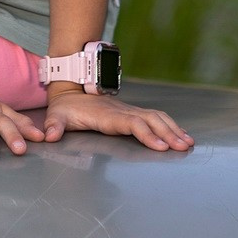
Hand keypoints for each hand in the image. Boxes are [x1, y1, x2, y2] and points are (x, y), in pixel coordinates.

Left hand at [44, 88, 193, 151]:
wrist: (71, 89)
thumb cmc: (65, 107)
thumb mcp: (56, 116)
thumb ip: (54, 126)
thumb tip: (49, 135)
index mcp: (108, 116)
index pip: (132, 124)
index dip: (147, 134)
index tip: (162, 146)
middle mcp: (123, 112)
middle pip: (151, 120)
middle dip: (168, 133)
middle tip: (184, 147)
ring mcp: (129, 111)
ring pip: (156, 117)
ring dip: (173, 129)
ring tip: (188, 143)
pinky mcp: (132, 113)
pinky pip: (155, 117)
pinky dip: (170, 125)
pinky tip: (181, 135)